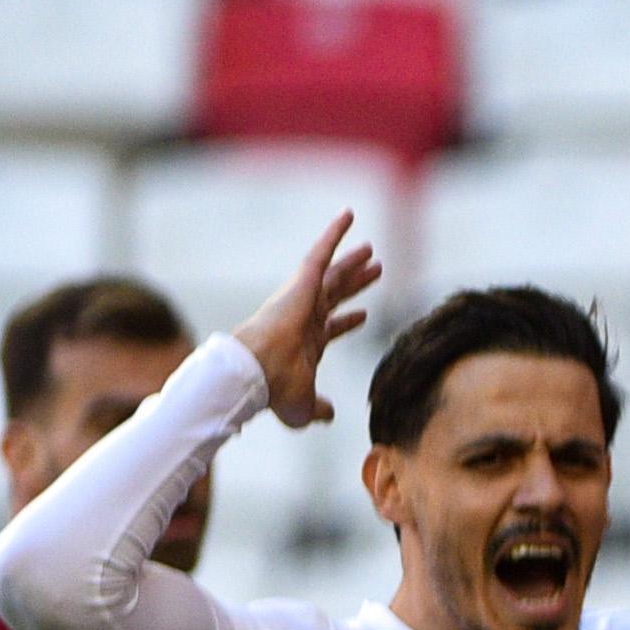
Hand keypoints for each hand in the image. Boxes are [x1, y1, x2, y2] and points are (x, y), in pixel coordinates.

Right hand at [231, 215, 381, 430]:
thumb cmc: (274, 390)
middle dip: (355, 284)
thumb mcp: (303, 406)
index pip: (330, 328)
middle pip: (335, 295)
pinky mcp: (301, 283)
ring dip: (352, 261)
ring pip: (333, 273)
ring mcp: (303, 299)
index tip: (362, 315)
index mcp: (306, 344)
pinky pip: (322, 251)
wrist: (255, 372)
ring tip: (372, 251)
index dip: (347, 322)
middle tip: (374, 271)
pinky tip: (350, 215)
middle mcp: (304, 318)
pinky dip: (335, 233)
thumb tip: (330, 414)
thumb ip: (319, 408)